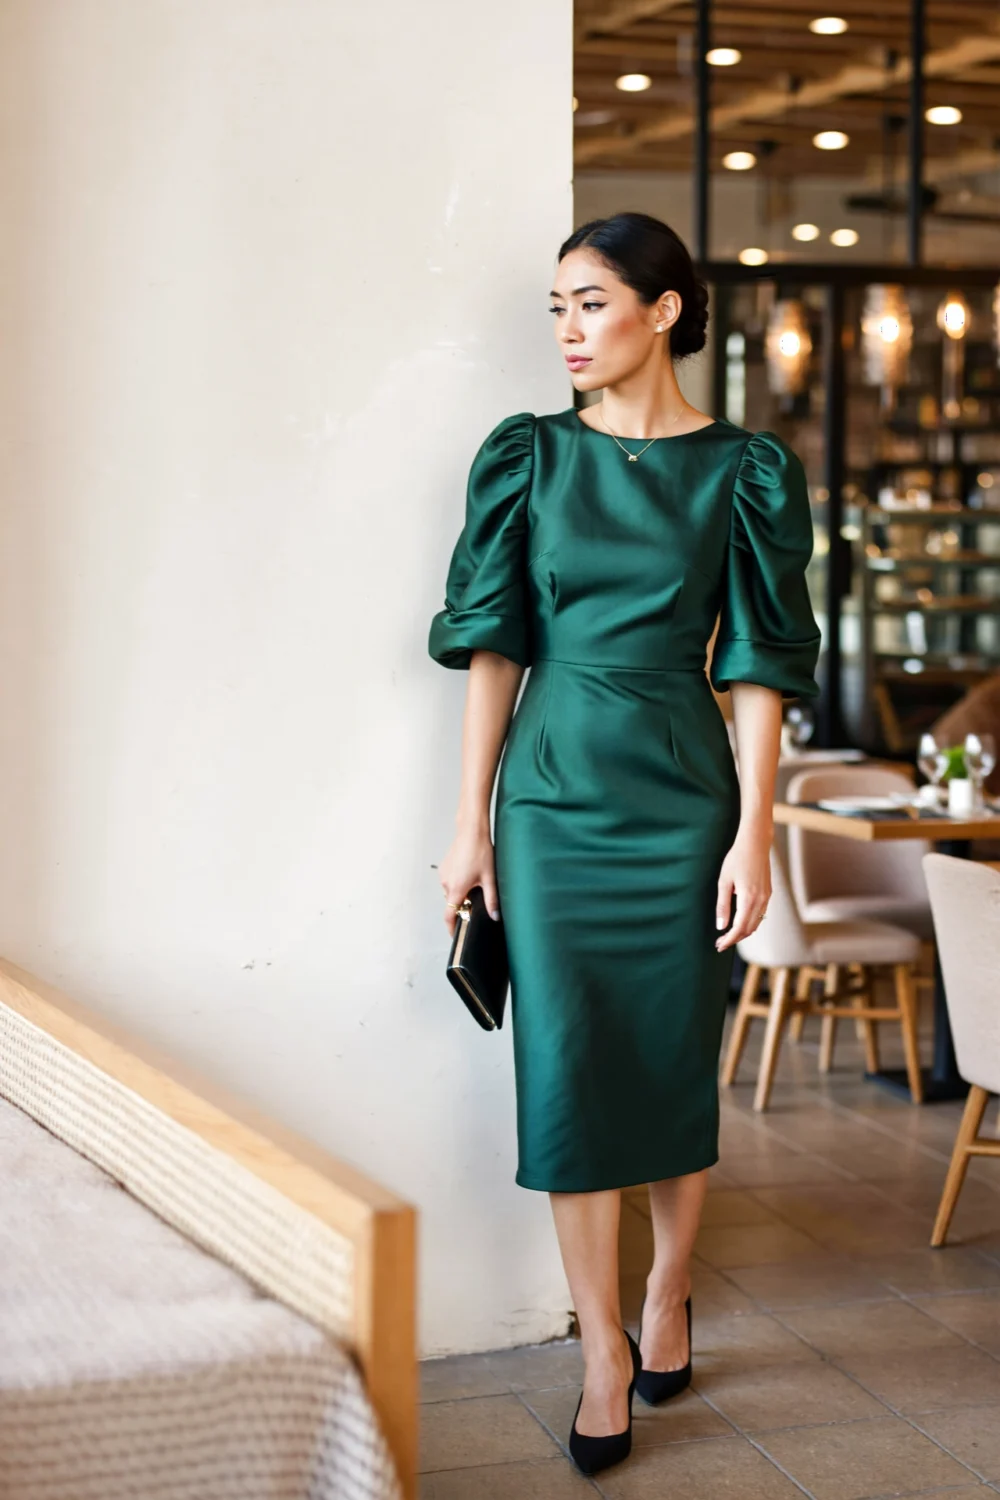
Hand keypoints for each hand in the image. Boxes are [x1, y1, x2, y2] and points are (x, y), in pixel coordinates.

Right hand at [439, 824, 499, 936]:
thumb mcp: (489, 878)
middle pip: (453, 903)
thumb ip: (491, 900)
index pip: (449, 915)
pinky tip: (469, 872)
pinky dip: (458, 882)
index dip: (451, 927)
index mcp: (457, 889)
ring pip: (452, 891)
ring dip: (461, 892)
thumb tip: (494, 916)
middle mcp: (446, 883)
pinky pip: (450, 881)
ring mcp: (443, 875)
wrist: (471, 831)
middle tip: (477, 896)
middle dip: (463, 904)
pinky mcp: (444, 867)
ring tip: (476, 880)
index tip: (455, 934)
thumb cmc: (480, 851)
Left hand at [714, 828, 770, 951]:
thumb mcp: (724, 881)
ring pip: (756, 923)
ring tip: (728, 935)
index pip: (739, 928)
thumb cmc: (737, 859)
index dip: (729, 939)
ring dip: (743, 933)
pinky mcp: (768, 893)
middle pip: (749, 929)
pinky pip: (761, 915)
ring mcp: (767, 898)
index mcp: (749, 899)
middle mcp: (761, 901)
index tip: (719, 945)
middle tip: (720, 943)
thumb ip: (723, 905)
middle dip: (735, 939)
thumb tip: (721, 926)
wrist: (755, 843)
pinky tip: (740, 922)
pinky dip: (750, 923)